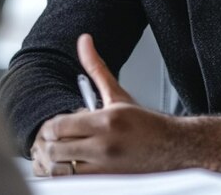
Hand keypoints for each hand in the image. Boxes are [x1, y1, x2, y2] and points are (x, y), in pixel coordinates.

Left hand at [31, 34, 220, 175]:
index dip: (50, 127)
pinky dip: (64, 178)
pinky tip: (69, 168)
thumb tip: (84, 41)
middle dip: (48, 145)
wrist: (172, 147)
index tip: (54, 126)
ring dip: (53, 163)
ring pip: (60, 171)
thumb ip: (96, 68)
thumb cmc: (144, 123)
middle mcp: (105, 146)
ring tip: (58, 154)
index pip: (59, 126)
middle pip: (55, 149)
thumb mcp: (118, 94)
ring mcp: (105, 169)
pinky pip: (71, 185)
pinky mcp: (107, 184)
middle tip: (52, 141)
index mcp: (107, 121)